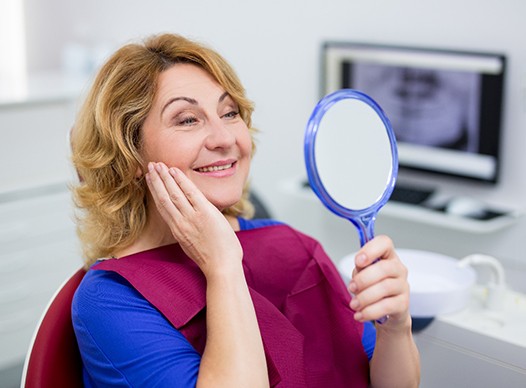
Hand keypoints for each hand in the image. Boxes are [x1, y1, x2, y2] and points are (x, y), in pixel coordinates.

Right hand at [145, 162, 242, 276]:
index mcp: (177, 231)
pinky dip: (181, 181)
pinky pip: (190, 193)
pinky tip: (175, 171)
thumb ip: (188, 231)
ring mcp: (192, 218)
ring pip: (173, 194)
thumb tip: (189, 221)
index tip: (150, 180)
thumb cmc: (213, 259)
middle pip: (164, 198)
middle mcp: (180, 223)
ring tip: (158, 164)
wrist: (221, 267)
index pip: (162, 207)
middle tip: (150, 166)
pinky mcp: (205, 213)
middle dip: (156, 181)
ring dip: (165, 177)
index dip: (155, 191)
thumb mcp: (193, 245)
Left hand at [348, 235, 409, 328]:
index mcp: (387, 256)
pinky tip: (360, 314)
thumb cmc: (373, 288)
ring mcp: (403, 286)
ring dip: (364, 297)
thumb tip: (359, 268)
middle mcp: (398, 269)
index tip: (358, 261)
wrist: (388, 312)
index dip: (371, 250)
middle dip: (363, 279)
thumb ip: (361, 268)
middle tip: (351, 288)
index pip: (384, 243)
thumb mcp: (363, 274)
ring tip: (354, 304)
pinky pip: (386, 306)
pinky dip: (370, 311)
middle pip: (384, 268)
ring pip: (384, 288)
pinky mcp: (403, 304)